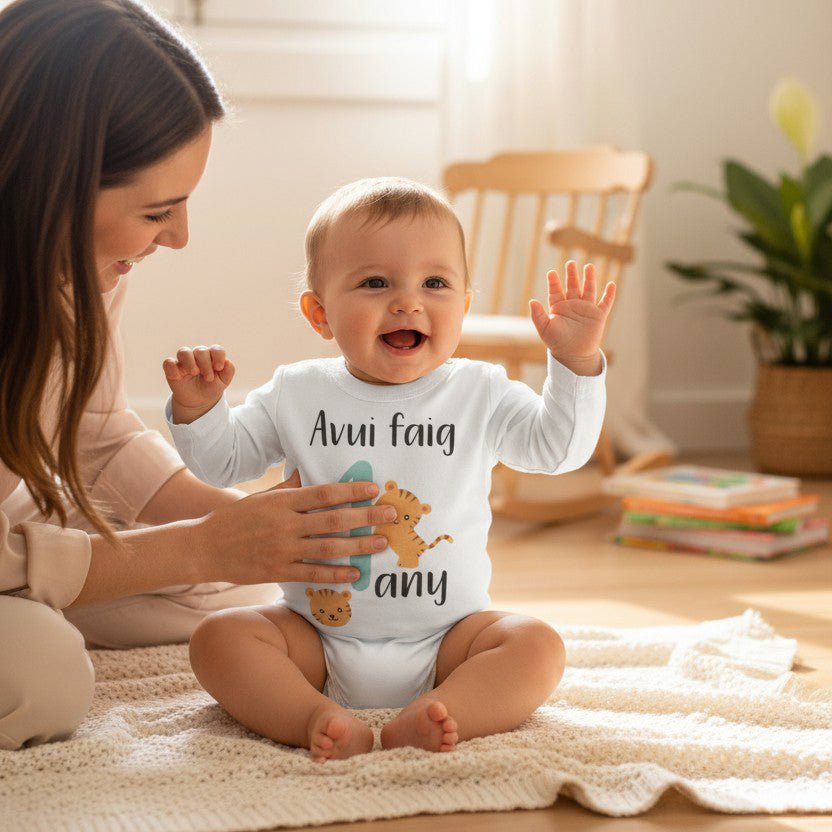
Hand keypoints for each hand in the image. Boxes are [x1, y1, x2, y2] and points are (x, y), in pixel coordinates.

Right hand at [163, 344, 234, 422]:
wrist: (199, 401)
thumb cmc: (212, 387)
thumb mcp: (223, 381)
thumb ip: (228, 371)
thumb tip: (227, 362)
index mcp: (211, 356)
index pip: (216, 349)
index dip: (218, 356)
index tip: (219, 368)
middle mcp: (197, 355)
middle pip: (200, 350)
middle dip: (205, 363)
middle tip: (209, 378)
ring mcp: (184, 361)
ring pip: (183, 352)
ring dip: (189, 362)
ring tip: (194, 372)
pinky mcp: (172, 369)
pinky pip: (168, 362)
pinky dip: (173, 368)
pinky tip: (179, 377)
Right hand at [196, 470, 396, 584]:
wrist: (204, 547)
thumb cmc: (235, 518)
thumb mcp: (262, 496)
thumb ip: (288, 486)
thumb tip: (306, 471)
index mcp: (282, 501)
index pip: (324, 493)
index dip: (351, 491)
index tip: (374, 489)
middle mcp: (285, 524)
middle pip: (333, 520)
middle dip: (365, 517)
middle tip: (391, 515)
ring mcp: (282, 550)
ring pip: (327, 548)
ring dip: (357, 546)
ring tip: (381, 543)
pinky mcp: (278, 572)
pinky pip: (312, 574)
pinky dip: (335, 575)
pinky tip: (355, 573)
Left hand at [529, 261, 614, 374]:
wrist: (573, 355)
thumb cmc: (557, 342)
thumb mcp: (545, 328)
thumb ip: (538, 315)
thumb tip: (531, 301)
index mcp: (559, 307)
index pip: (556, 291)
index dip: (554, 282)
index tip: (551, 273)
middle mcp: (573, 305)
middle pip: (573, 286)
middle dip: (572, 275)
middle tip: (570, 263)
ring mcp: (586, 309)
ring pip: (589, 290)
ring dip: (589, 278)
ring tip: (589, 266)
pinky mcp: (598, 316)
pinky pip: (605, 303)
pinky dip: (609, 294)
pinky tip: (611, 284)